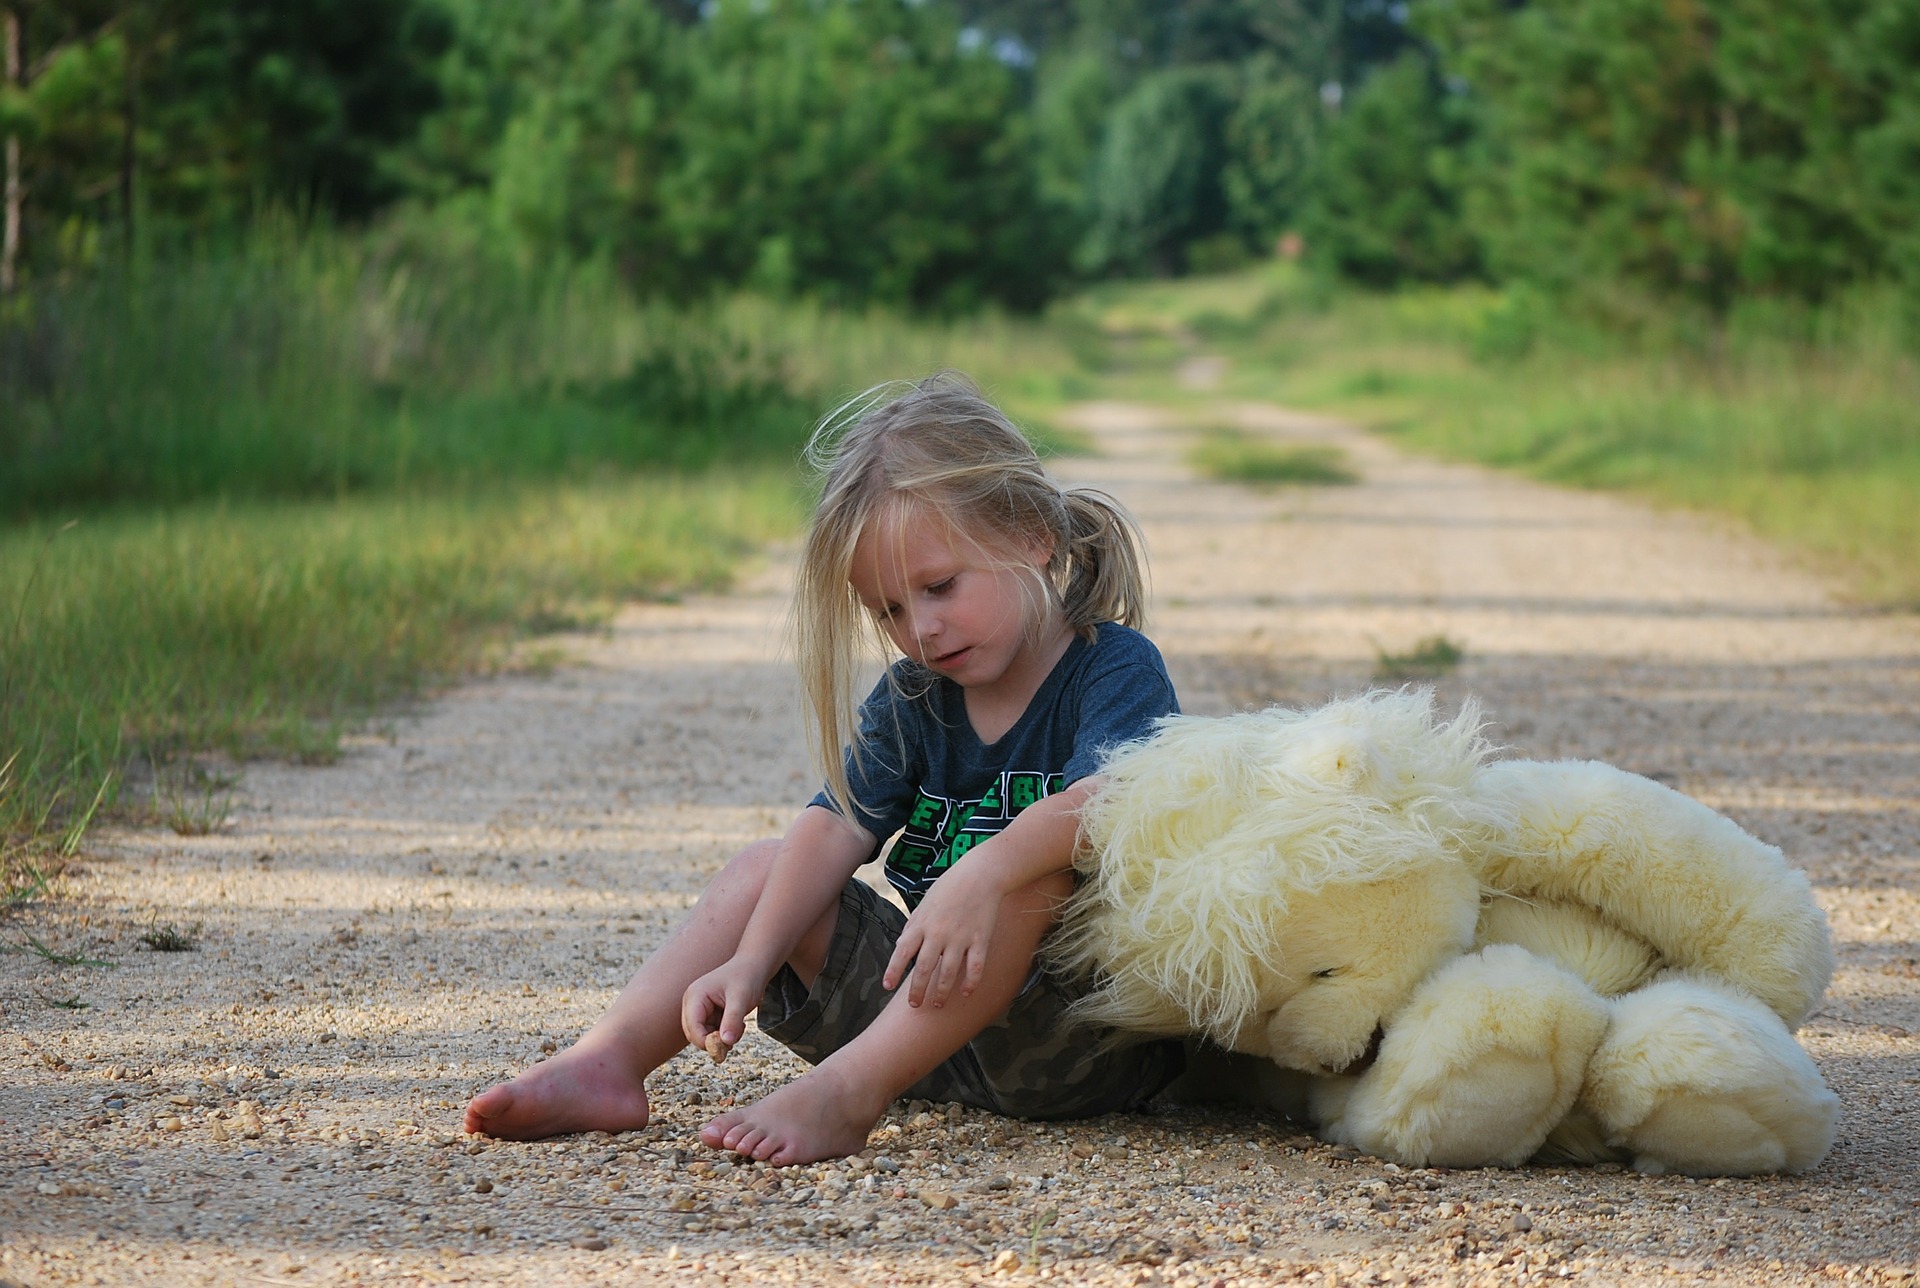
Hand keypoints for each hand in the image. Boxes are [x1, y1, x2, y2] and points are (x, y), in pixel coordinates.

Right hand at [681, 958, 765, 1055]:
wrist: (753, 967)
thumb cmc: (746, 978)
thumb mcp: (741, 999)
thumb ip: (732, 1020)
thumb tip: (726, 1043)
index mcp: (695, 996)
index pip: (692, 1027)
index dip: (706, 1041)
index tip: (725, 1047)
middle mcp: (692, 1002)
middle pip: (694, 1033)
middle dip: (714, 1041)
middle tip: (734, 1040)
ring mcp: (699, 1008)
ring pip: (704, 1035)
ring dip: (722, 1037)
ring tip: (740, 1026)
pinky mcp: (708, 1013)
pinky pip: (712, 1032)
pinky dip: (725, 1033)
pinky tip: (738, 1024)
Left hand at [884, 861, 1001, 1007]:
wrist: (980, 874)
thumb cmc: (949, 887)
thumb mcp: (924, 904)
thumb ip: (912, 926)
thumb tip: (900, 947)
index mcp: (922, 923)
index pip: (903, 951)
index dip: (894, 970)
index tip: (887, 986)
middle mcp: (939, 932)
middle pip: (924, 968)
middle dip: (917, 990)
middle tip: (914, 1005)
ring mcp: (961, 937)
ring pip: (948, 972)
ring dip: (941, 992)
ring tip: (937, 1004)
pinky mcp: (980, 939)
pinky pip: (975, 966)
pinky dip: (971, 982)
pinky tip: (965, 993)